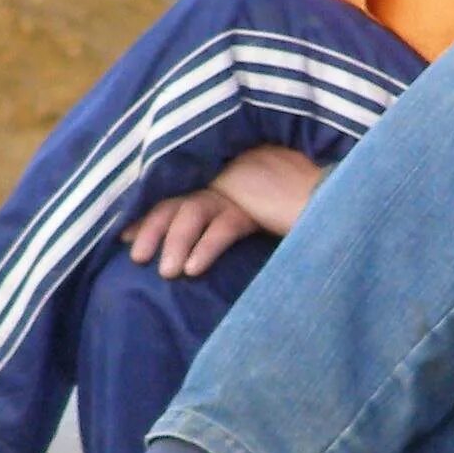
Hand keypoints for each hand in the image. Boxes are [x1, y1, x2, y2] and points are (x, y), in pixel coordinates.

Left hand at [122, 146, 323, 280]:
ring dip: (176, 242)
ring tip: (168, 273)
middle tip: (136, 257)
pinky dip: (206, 247)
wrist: (329, 202)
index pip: (174, 196)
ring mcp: (239, 188)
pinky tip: (195, 269)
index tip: (124, 238)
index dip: (149, 216)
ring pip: (194, 212)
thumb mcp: (247, 217)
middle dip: (153, 229)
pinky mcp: (255, 204)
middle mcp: (224, 179)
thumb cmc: (290, 214)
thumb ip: (219, 223)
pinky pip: (223, 226)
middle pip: (176, 201)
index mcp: (219, 180)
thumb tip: (185, 256)